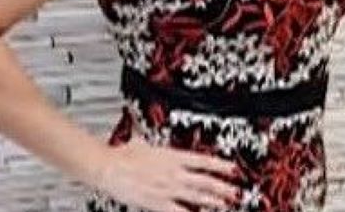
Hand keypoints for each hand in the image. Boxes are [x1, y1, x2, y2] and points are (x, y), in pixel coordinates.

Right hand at [94, 133, 243, 211]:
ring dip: (214, 201)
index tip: (233, 169)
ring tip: (226, 204)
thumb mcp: (139, 143)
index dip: (220, 165)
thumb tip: (142, 139)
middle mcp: (173, 172)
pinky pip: (179, 211)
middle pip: (205, 180)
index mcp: (172, 156)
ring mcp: (167, 188)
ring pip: (197, 196)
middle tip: (236, 191)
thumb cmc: (121, 155)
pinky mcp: (157, 202)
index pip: (203, 160)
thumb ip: (145, 143)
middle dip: (223, 187)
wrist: (108, 167)